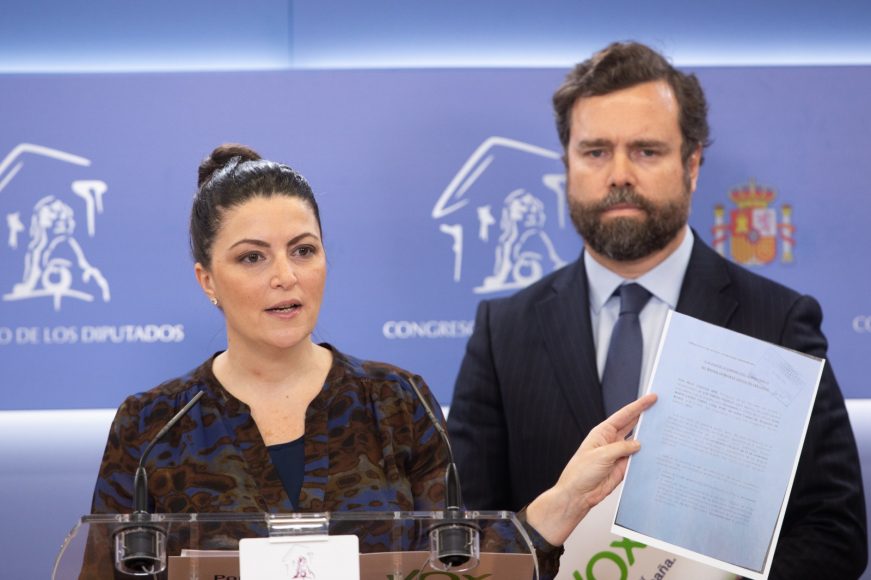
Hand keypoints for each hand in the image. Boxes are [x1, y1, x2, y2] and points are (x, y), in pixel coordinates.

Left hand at [524, 393, 656, 545]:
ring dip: (649, 439)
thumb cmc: (580, 472)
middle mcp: (612, 441)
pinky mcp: (623, 468)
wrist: (578, 494)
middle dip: (646, 418)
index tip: (651, 398)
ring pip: (637, 443)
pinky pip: (638, 460)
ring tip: (664, 431)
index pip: (624, 415)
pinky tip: (657, 453)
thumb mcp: (602, 455)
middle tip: (661, 410)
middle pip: (632, 426)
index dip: (639, 406)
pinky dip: (647, 457)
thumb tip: (638, 444)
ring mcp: (618, 454)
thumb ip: (622, 448)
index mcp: (603, 432)